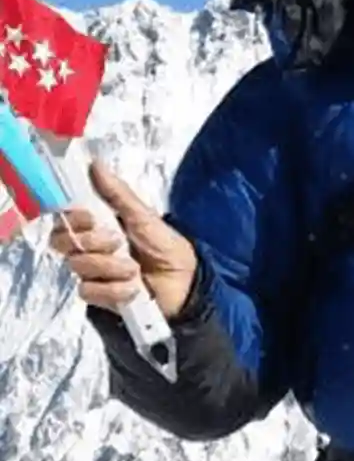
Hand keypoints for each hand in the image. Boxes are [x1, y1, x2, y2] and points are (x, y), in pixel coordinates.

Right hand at [49, 161, 196, 318]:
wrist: (184, 281)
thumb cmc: (163, 245)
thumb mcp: (144, 217)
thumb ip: (118, 194)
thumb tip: (95, 164)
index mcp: (97, 227)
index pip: (64, 221)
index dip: (71, 219)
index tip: (90, 218)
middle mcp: (88, 249)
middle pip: (63, 242)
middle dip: (91, 242)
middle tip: (117, 242)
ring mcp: (92, 273)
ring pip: (78, 266)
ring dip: (110, 267)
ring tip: (134, 269)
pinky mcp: (98, 296)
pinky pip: (89, 291)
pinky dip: (113, 290)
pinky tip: (132, 288)